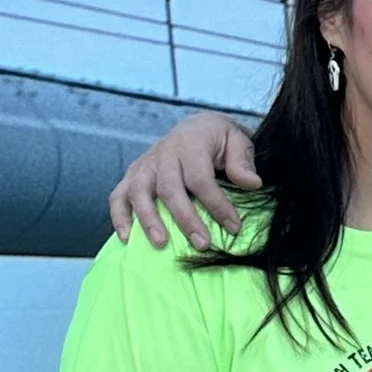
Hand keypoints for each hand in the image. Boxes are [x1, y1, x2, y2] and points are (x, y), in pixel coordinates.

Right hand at [108, 112, 255, 249]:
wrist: (195, 127)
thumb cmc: (219, 140)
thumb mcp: (237, 142)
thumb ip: (242, 162)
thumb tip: (252, 183)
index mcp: (190, 144)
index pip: (200, 178)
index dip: (216, 205)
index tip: (233, 227)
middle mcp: (163, 154)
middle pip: (169, 189)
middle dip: (185, 218)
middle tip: (202, 244)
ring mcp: (144, 165)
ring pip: (139, 192)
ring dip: (148, 219)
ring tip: (161, 244)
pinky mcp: (132, 176)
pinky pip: (118, 196)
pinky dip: (120, 216)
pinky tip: (126, 237)